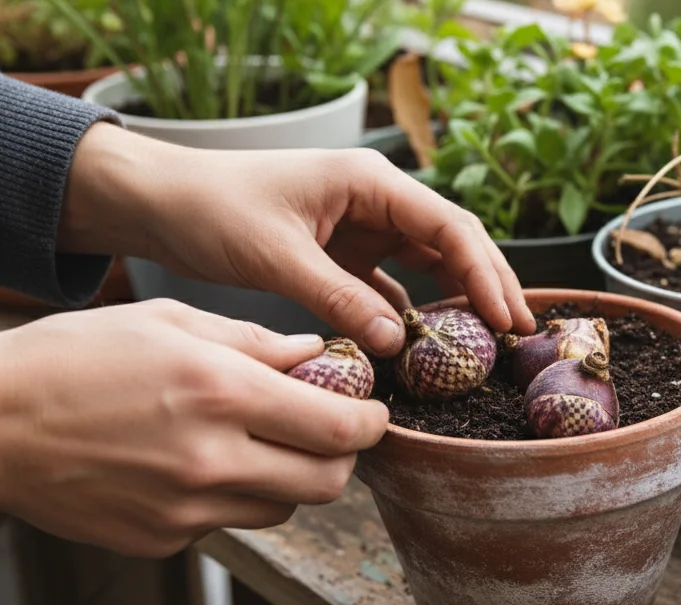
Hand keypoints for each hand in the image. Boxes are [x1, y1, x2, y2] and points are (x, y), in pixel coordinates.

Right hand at [0, 300, 386, 556]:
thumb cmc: (74, 358)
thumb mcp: (170, 321)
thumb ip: (256, 342)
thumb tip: (317, 356)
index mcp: (222, 393)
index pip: (340, 428)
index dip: (370, 423)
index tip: (371, 413)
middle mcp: (214, 460)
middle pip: (328, 482)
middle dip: (341, 457)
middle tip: (327, 432)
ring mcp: (188, 509)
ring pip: (284, 509)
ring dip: (289, 479)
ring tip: (254, 442)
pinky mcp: (164, 540)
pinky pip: (228, 523)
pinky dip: (232, 497)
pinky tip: (194, 464)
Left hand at [58, 124, 535, 355]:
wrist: (161, 202)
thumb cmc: (213, 209)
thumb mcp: (277, 256)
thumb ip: (338, 299)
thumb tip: (396, 343)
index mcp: (369, 182)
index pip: (448, 226)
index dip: (484, 272)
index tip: (506, 318)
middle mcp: (376, 200)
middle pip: (452, 242)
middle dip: (489, 285)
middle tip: (519, 334)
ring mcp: (362, 227)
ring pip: (429, 264)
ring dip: (458, 300)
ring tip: (489, 343)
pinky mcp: (344, 254)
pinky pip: (393, 285)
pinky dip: (412, 312)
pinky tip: (426, 346)